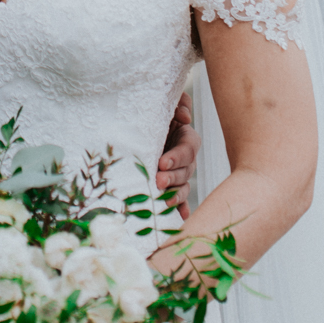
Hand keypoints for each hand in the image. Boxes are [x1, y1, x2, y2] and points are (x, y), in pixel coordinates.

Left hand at [157, 92, 201, 220]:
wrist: (136, 127)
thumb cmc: (151, 113)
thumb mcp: (164, 104)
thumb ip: (179, 103)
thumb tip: (185, 117)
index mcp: (186, 138)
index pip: (187, 149)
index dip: (177, 157)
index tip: (161, 162)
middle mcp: (185, 159)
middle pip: (185, 171)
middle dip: (172, 178)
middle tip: (158, 181)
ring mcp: (178, 175)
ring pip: (182, 188)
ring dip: (174, 196)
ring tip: (162, 202)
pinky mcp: (170, 186)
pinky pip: (178, 200)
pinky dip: (179, 209)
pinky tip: (178, 219)